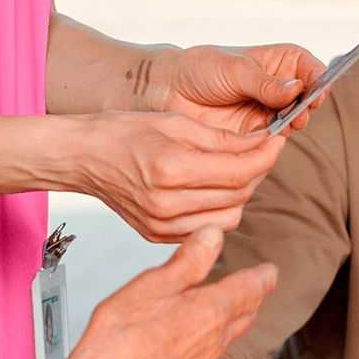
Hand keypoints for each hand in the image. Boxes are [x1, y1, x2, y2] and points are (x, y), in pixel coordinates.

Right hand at [50, 228, 275, 358]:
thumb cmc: (122, 337)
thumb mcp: (155, 283)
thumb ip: (189, 260)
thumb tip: (213, 235)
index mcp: (212, 310)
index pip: (251, 288)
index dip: (263, 276)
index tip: (270, 270)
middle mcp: (214, 338)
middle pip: (247, 313)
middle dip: (254, 296)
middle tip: (259, 285)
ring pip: (232, 334)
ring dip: (238, 317)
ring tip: (235, 306)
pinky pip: (213, 350)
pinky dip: (216, 335)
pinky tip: (202, 334)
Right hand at [68, 111, 284, 240]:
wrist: (82, 158)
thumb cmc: (122, 132)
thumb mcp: (175, 122)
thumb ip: (222, 139)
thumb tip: (262, 144)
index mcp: (171, 169)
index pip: (239, 172)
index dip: (266, 155)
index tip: (276, 141)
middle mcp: (167, 204)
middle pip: (239, 196)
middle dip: (257, 171)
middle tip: (260, 151)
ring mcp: (161, 225)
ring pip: (229, 219)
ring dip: (242, 194)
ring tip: (236, 170)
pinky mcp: (157, 236)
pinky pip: (206, 229)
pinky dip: (218, 210)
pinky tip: (212, 189)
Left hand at [156, 43, 326, 133]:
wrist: (167, 92)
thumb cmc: (199, 69)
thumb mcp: (233, 69)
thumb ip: (264, 82)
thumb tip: (296, 88)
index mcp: (279, 62)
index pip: (311, 69)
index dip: (320, 79)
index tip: (318, 90)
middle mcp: (279, 88)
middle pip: (308, 99)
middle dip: (308, 106)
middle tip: (300, 111)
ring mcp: (268, 112)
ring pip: (294, 122)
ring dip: (293, 124)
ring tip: (283, 122)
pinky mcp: (255, 135)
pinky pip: (273, 142)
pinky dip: (274, 142)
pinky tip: (267, 137)